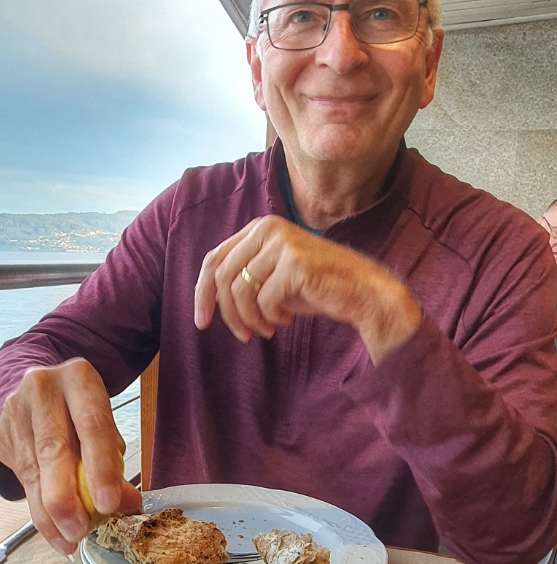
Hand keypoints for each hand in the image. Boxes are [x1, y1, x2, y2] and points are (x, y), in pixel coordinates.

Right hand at [0, 358, 140, 553]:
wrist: (39, 387)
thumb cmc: (80, 409)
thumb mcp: (103, 423)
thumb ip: (114, 460)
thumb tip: (128, 503)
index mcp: (77, 378)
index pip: (92, 424)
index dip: (100, 467)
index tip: (108, 504)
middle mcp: (42, 388)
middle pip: (53, 448)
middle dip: (66, 497)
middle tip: (80, 530)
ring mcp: (16, 410)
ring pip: (32, 469)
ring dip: (49, 513)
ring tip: (68, 540)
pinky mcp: (2, 434)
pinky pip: (21, 478)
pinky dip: (38, 509)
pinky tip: (53, 529)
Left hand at [194, 215, 421, 364]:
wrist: (362, 293)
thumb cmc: (316, 288)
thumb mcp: (272, 277)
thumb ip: (244, 276)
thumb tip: (207, 295)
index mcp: (260, 227)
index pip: (214, 258)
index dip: (203, 292)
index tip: (201, 321)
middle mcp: (268, 228)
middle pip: (222, 276)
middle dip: (227, 313)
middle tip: (242, 335)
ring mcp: (282, 244)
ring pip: (240, 291)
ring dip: (249, 319)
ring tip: (266, 329)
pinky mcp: (294, 264)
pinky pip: (263, 301)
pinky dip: (270, 318)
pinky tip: (286, 321)